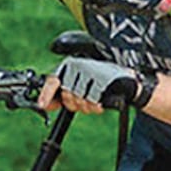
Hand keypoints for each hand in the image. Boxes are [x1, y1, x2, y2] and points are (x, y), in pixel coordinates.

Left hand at [40, 56, 157, 112]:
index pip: (52, 80)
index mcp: (70, 64)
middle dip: (74, 104)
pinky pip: (92, 101)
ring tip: (95, 99)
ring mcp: (90, 71)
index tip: (42, 105)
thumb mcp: (79, 85)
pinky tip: (101, 101)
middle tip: (85, 100)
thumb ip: (61, 93)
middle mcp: (78, 65)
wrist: (128, 80)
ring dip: (87, 106)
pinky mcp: (101, 79)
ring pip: (79, 100)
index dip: (46, 95)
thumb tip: (43, 104)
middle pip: (66, 96)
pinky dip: (96, 105)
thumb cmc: (103, 81)